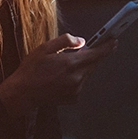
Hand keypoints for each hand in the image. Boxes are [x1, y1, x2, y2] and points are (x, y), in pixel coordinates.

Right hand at [0, 33, 115, 115]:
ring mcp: (76, 89)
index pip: (97, 54)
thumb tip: (82, 41)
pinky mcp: (73, 98)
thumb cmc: (31, 69)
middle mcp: (77, 77)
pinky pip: (80, 84)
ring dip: (81, 68)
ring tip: (62, 66)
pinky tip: (59, 78)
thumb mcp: (45, 48)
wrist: (23, 93)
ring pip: (86, 74)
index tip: (114, 41)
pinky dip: (75, 78)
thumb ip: (65, 41)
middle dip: (91, 56)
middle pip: (93, 64)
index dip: (107, 47)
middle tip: (82, 51)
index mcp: (71, 63)